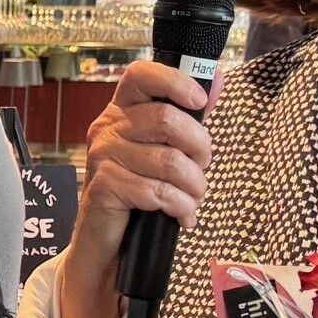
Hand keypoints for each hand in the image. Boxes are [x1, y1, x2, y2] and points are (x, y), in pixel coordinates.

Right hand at [56, 60, 212, 317]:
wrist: (105, 242)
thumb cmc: (137, 193)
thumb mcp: (162, 151)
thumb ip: (186, 117)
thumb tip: (215, 79)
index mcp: (121, 111)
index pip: (142, 74)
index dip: (176, 82)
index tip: (201, 102)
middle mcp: (107, 127)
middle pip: (167, 120)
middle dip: (200, 148)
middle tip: (204, 168)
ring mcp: (102, 156)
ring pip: (168, 161)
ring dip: (193, 187)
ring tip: (193, 200)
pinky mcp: (103, 186)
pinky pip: (156, 191)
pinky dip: (179, 208)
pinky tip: (181, 217)